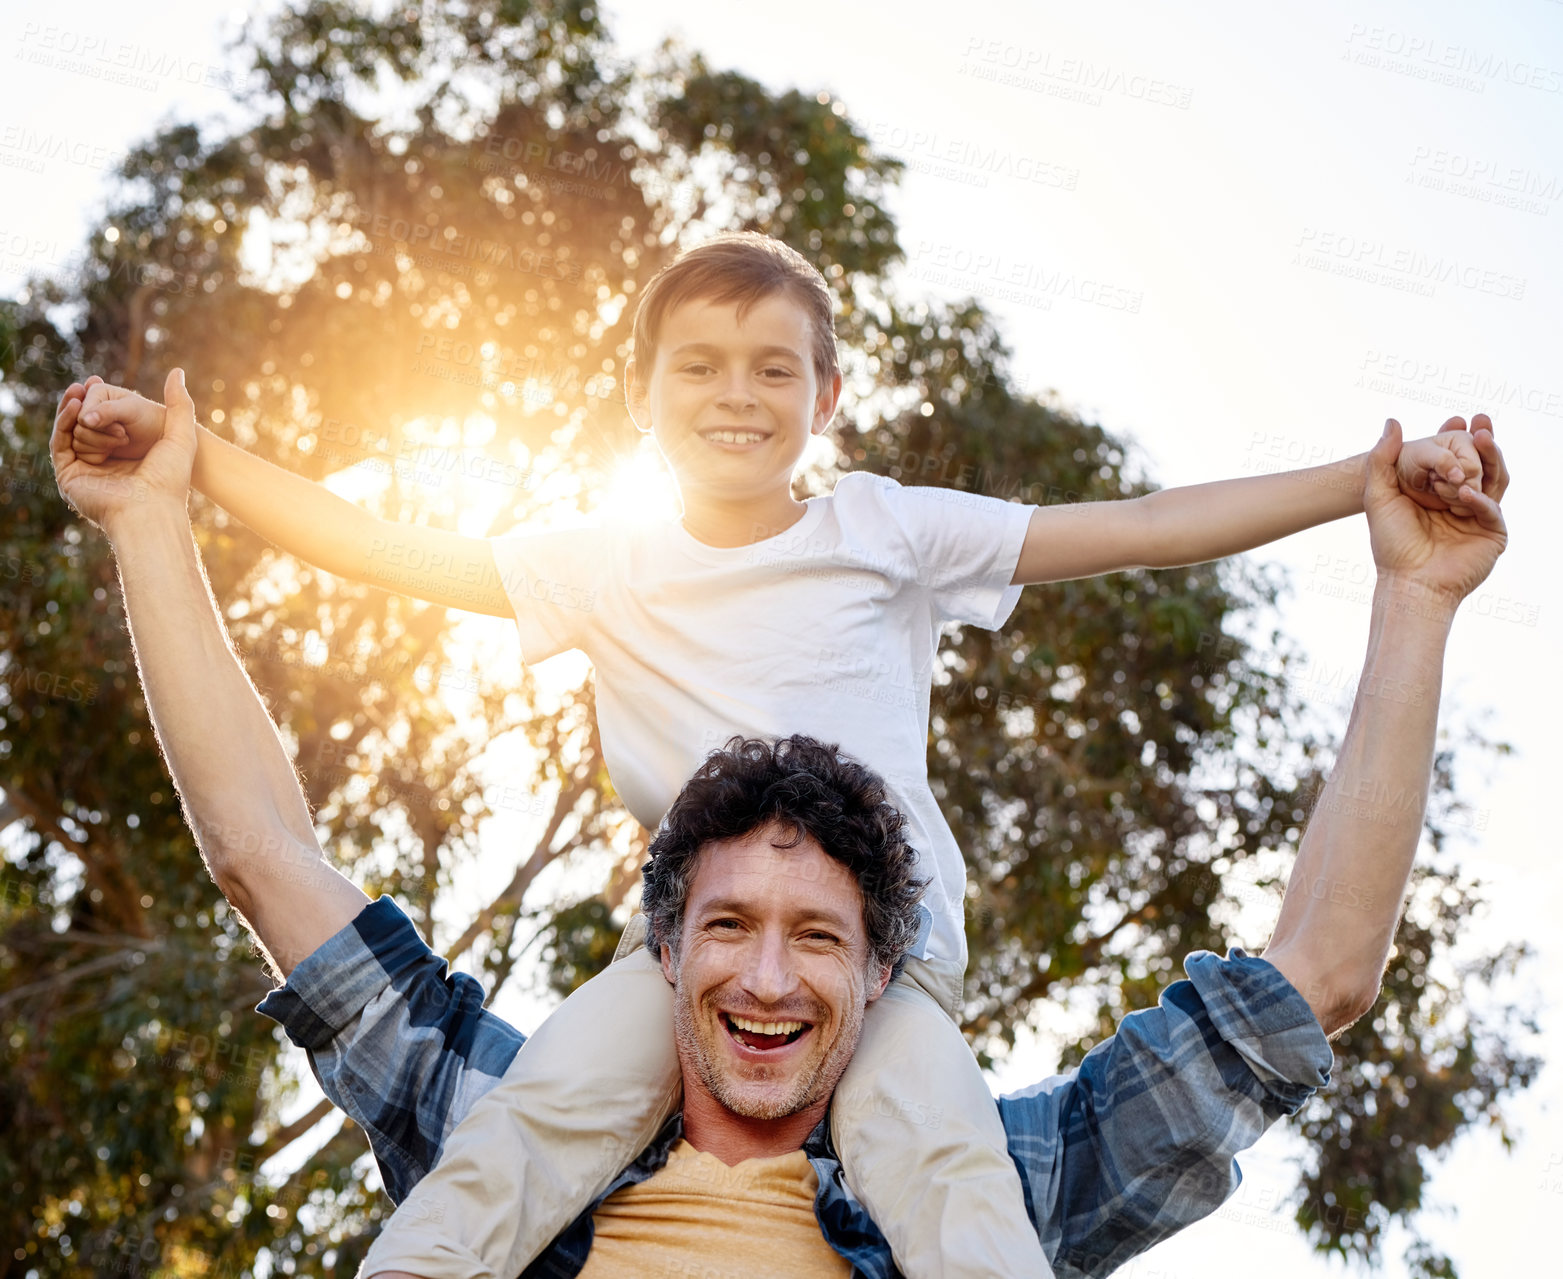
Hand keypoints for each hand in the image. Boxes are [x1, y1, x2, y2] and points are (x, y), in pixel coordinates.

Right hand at [52, 369, 197, 534]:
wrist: (152, 508)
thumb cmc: (170, 477)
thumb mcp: (181, 434)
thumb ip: (179, 403)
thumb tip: (178, 372)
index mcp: (126, 457)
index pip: (107, 423)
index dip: (101, 402)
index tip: (99, 381)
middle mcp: (104, 464)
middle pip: (85, 426)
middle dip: (84, 402)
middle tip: (86, 383)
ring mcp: (85, 470)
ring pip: (72, 432)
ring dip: (75, 410)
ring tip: (80, 391)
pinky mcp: (69, 476)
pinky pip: (60, 443)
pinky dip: (64, 422)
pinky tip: (76, 406)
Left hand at [1366, 416, 1508, 605]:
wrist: (1408, 582)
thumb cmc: (1391, 544)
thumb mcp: (1379, 496)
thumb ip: (1382, 459)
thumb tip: (1392, 421)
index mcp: (1440, 492)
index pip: (1455, 458)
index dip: (1458, 438)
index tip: (1456, 418)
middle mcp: (1463, 502)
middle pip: (1481, 465)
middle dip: (1483, 441)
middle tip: (1480, 419)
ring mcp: (1480, 517)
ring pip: (1495, 480)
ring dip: (1490, 458)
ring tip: (1481, 438)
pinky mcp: (1492, 534)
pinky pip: (1491, 509)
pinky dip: (1479, 498)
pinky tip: (1463, 492)